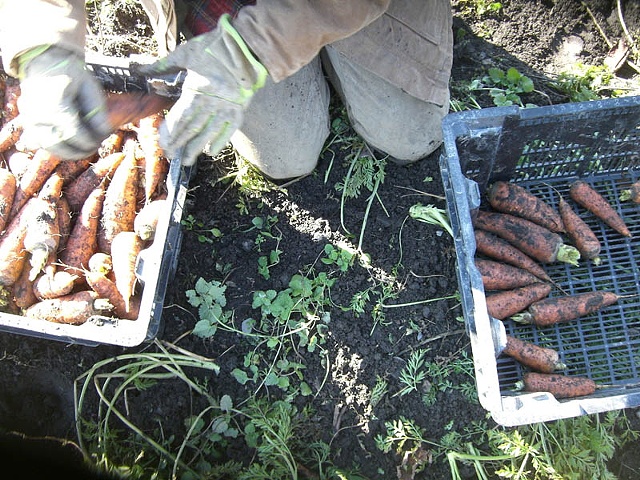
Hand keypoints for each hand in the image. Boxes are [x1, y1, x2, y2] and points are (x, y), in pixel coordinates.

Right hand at [17, 46, 110, 159]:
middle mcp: (37, 114)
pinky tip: (69, 145)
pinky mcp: (26, 122)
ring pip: (47, 147)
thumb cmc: (71, 74)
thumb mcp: (90, 87)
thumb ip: (97, 111)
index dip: (89, 141)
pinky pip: (39, 141)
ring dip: (67, 153)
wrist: (45, 62)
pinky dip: (55, 147)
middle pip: (58, 145)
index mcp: (55, 104)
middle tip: (93, 147)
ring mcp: (28, 119)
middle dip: (79, 151)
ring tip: (83, 149)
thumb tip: (104, 133)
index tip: (100, 140)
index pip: (74, 133)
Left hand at [137, 14, 267, 165]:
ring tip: (187, 160)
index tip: (163, 144)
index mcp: (196, 90)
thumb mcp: (184, 53)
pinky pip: (229, 130)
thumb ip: (162, 65)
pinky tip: (211, 151)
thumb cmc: (212, 48)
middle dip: (180, 144)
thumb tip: (137, 70)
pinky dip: (221, 141)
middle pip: (192, 129)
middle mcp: (210, 103)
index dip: (171, 133)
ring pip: (209, 132)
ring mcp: (226, 108)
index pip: (181, 118)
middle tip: (171, 156)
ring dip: (197, 148)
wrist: (243, 47)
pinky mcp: (239, 109)